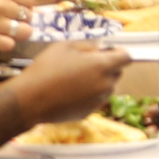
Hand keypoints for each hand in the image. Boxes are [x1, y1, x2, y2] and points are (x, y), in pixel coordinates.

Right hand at [0, 0, 34, 53]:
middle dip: (24, 18)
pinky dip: (7, 43)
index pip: (29, 0)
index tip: (22, 9)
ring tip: (11, 31)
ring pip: (24, 31)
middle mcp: (1, 5)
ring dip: (20, 32)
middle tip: (15, 20)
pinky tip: (0, 38)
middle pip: (28, 16)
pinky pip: (9, 45)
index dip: (27, 6)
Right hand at [7, 46, 121, 121]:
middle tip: (87, 63)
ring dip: (99, 81)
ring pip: (107, 87)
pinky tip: (70, 92)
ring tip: (76, 78)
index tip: (108, 51)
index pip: (126, 57)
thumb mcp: (66, 46)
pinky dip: (89, 94)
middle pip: (117, 73)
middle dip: (107, 66)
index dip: (119, 52)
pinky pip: (95, 100)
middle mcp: (106, 84)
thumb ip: (88, 46)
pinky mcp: (89, 112)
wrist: (31, 99)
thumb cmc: (47, 68)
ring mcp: (99, 101)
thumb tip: (99, 48)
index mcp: (103, 66)